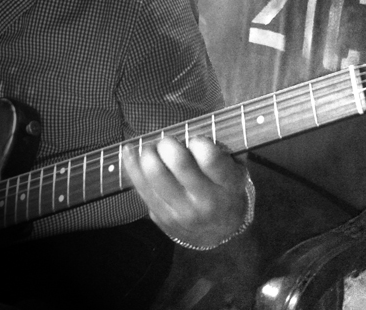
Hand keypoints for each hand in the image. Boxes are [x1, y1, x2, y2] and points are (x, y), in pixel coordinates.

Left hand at [122, 136, 248, 248]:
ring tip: (152, 149)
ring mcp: (181, 211)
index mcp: (228, 185)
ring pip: (155, 174)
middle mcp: (206, 201)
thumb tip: (192, 134)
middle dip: (168, 144)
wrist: (217, 231)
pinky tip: (129, 151)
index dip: (198, 142)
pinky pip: (141, 187)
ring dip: (149, 153)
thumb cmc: (225, 190)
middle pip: (179, 163)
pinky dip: (132, 165)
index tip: (195, 140)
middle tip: (168, 142)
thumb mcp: (236, 171)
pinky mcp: (161, 217)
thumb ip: (221, 151)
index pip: (210, 159)